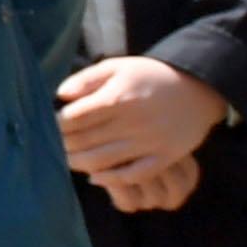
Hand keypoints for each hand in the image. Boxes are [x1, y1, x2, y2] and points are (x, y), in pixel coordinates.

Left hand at [59, 55, 228, 212]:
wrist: (198, 87)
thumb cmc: (151, 75)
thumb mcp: (118, 66)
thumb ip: (87, 79)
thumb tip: (60, 95)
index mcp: (118, 97)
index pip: (76, 117)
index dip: (57, 123)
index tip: (47, 125)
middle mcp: (133, 122)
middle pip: (85, 140)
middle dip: (63, 144)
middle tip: (49, 146)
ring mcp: (150, 142)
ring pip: (104, 160)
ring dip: (79, 164)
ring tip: (66, 161)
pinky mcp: (165, 156)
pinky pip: (135, 175)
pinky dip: (112, 180)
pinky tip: (96, 178)